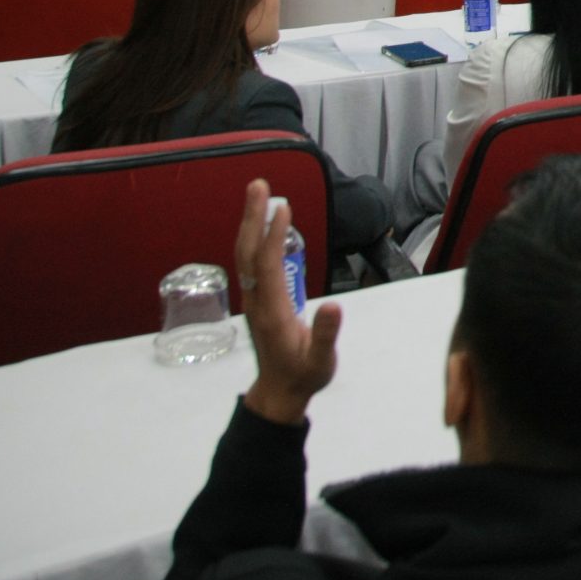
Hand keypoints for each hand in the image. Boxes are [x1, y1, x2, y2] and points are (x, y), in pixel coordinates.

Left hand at [235, 180, 341, 426]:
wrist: (279, 394)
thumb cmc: (304, 376)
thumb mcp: (321, 361)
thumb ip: (325, 335)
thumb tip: (334, 305)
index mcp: (273, 311)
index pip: (269, 266)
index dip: (274, 236)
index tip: (283, 208)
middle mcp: (258, 300)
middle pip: (249, 253)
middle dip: (251, 218)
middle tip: (258, 185)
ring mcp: (254, 299)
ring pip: (246, 256)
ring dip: (250, 224)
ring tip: (259, 195)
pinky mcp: (257, 300)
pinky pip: (252, 263)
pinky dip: (254, 239)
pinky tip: (263, 227)